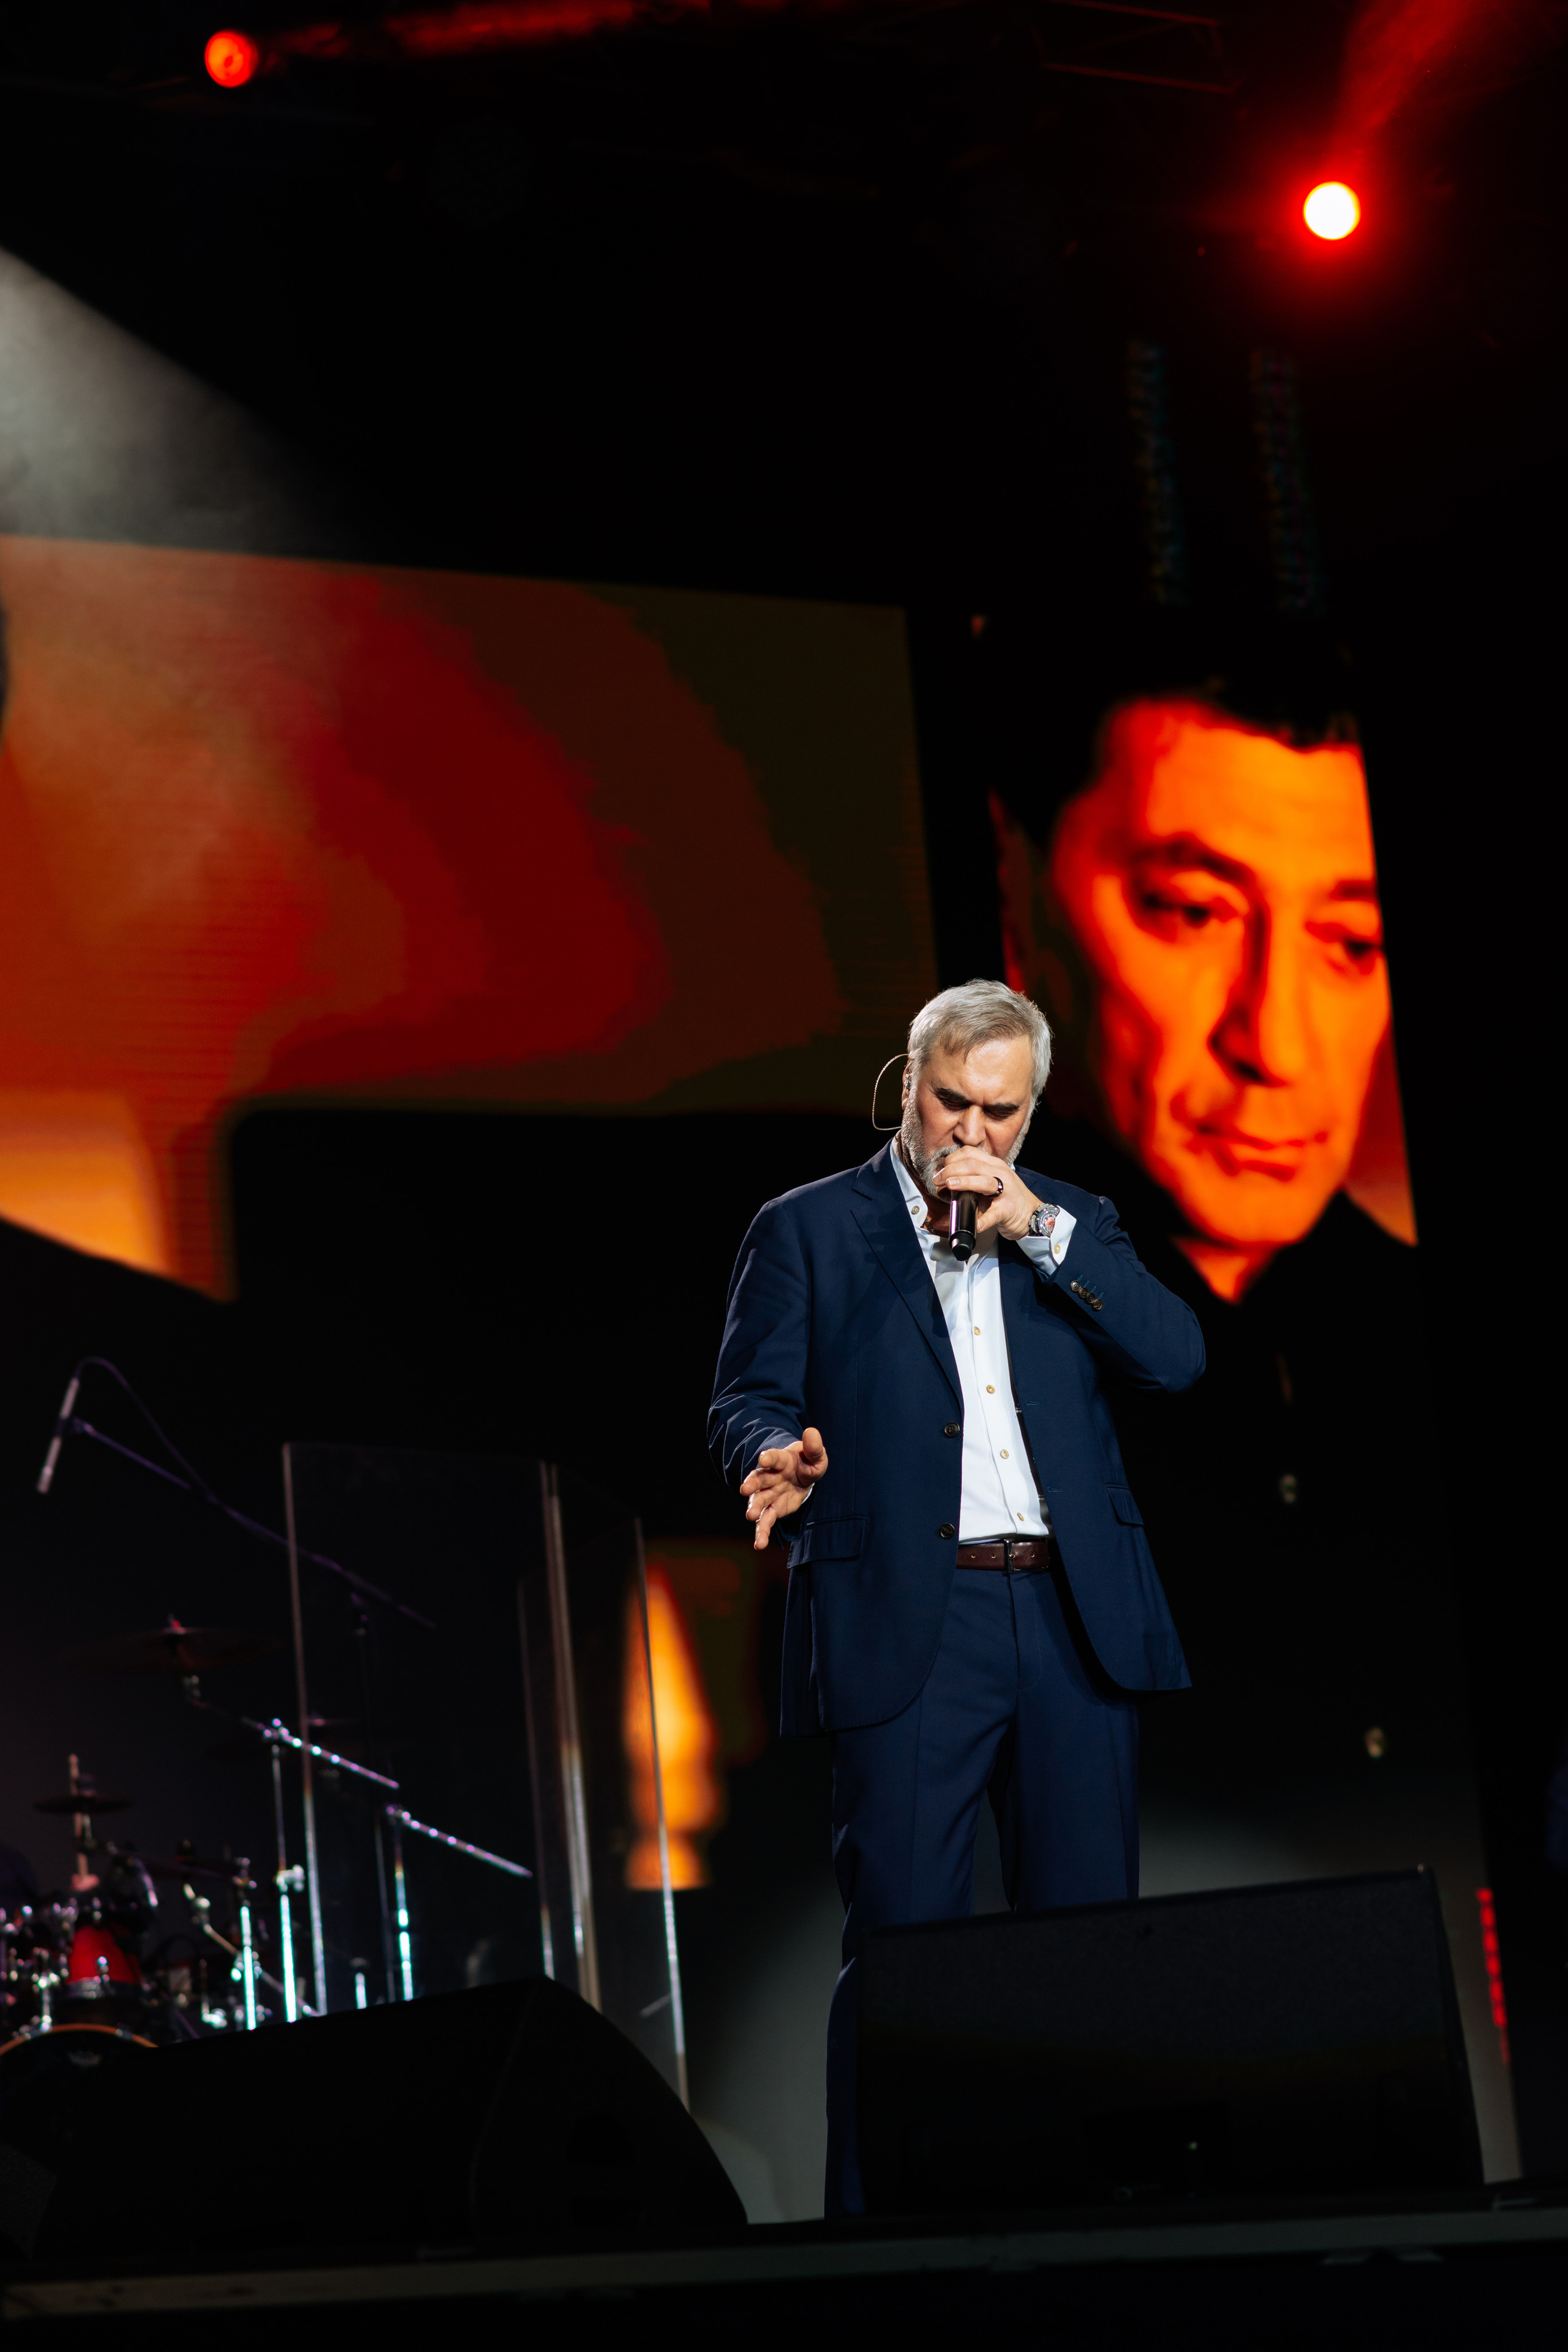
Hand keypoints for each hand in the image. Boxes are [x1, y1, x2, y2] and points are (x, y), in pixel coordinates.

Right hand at [740, 1426, 827, 1550]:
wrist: (801, 1476)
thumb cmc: (807, 1463)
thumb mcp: (815, 1456)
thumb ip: (814, 1448)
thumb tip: (812, 1432)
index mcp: (781, 1460)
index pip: (773, 1458)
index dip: (768, 1458)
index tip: (763, 1460)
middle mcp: (771, 1477)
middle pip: (760, 1479)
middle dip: (753, 1484)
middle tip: (745, 1489)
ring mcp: (770, 1494)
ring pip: (759, 1501)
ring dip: (754, 1508)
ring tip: (750, 1516)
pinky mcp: (774, 1509)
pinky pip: (766, 1521)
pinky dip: (762, 1532)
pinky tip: (759, 1544)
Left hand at [933, 1149, 1045, 1242]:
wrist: (1033, 1215)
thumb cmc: (1007, 1200)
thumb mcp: (989, 1186)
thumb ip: (969, 1184)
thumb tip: (944, 1188)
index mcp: (994, 1165)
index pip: (970, 1153)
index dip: (951, 1160)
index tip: (940, 1171)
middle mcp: (1001, 1174)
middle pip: (973, 1165)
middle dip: (951, 1170)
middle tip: (938, 1180)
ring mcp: (1006, 1191)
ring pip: (984, 1182)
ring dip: (965, 1182)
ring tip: (950, 1186)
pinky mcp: (1009, 1210)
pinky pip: (994, 1214)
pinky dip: (983, 1219)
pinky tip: (974, 1223)